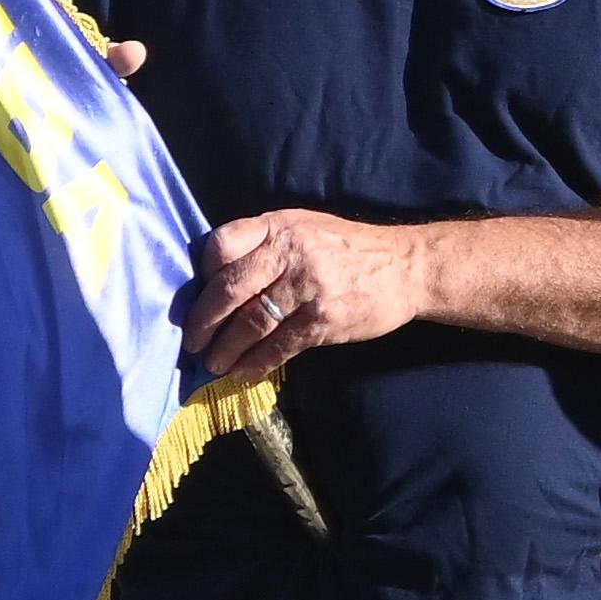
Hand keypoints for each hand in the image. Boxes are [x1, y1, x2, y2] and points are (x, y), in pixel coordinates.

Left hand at [179, 206, 418, 384]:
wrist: (407, 267)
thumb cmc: (349, 249)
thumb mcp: (305, 227)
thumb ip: (265, 243)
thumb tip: (218, 276)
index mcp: (280, 226)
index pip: (222, 245)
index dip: (204, 274)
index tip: (201, 296)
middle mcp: (291, 253)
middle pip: (229, 288)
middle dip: (204, 321)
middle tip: (193, 342)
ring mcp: (308, 287)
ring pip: (251, 323)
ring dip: (226, 349)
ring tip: (215, 364)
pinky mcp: (324, 320)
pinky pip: (279, 346)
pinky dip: (256, 363)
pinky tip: (244, 372)